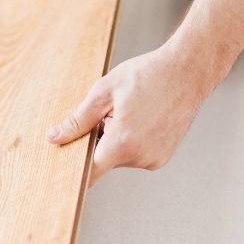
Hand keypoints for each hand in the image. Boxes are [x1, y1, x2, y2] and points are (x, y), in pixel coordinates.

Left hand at [47, 43, 221, 185]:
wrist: (188, 71)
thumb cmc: (148, 75)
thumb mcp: (104, 92)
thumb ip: (78, 120)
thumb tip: (54, 138)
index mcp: (122, 143)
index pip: (88, 172)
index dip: (74, 168)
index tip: (66, 163)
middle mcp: (140, 157)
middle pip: (103, 160)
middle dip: (99, 140)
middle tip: (110, 113)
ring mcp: (154, 160)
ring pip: (120, 157)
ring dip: (116, 140)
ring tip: (132, 112)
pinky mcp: (162, 158)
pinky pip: (136, 155)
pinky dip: (132, 141)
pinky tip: (142, 119)